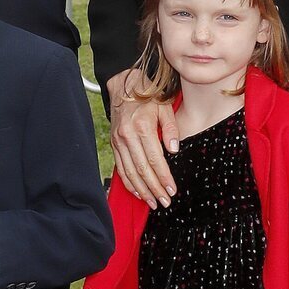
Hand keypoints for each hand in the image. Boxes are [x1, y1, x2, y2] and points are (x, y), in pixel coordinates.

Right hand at [107, 68, 178, 208]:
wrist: (123, 85)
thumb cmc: (148, 95)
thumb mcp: (165, 106)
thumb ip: (171, 128)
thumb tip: (174, 149)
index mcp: (142, 126)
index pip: (155, 159)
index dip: (164, 177)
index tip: (172, 190)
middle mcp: (127, 136)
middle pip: (142, 169)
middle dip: (154, 189)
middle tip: (165, 202)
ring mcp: (118, 141)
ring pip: (130, 172)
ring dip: (142, 190)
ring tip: (153, 203)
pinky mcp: (114, 144)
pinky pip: (120, 168)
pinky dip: (129, 182)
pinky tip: (138, 192)